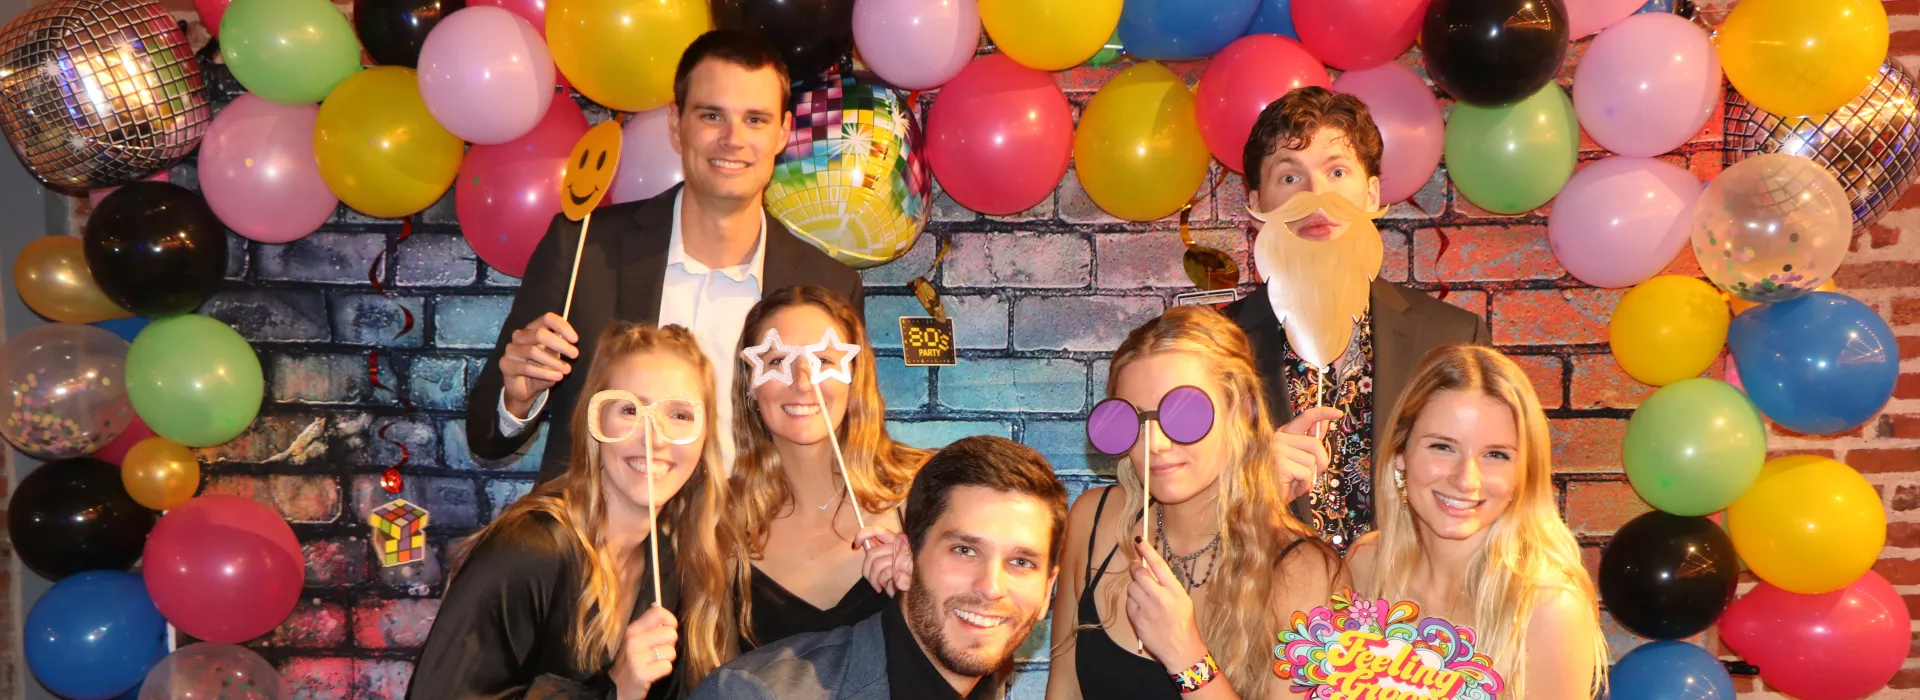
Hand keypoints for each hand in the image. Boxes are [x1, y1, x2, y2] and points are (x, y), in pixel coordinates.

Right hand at [501, 313, 578, 415]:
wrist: (525, 390)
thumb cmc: (542, 370)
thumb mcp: (554, 357)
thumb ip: (559, 347)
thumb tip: (569, 340)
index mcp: (533, 329)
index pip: (547, 319)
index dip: (562, 326)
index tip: (575, 340)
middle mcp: (520, 336)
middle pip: (540, 333)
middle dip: (560, 344)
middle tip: (575, 355)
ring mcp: (511, 349)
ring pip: (533, 351)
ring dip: (554, 361)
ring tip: (567, 370)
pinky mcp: (506, 364)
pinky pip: (527, 368)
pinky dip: (545, 373)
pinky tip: (557, 377)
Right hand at [610, 605, 677, 699]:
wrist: (617, 687)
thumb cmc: (631, 661)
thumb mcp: (634, 639)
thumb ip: (647, 624)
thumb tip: (658, 605)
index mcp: (633, 630)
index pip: (658, 612)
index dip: (670, 621)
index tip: (667, 629)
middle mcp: (633, 641)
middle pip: (671, 633)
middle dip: (669, 644)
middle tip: (658, 652)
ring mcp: (636, 658)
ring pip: (671, 652)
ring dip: (666, 659)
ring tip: (654, 662)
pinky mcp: (641, 674)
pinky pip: (667, 667)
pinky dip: (664, 671)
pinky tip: (653, 672)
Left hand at [856, 526, 910, 595]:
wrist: (920, 588)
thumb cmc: (904, 575)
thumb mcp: (890, 561)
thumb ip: (879, 551)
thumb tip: (866, 543)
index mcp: (896, 539)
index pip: (877, 530)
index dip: (862, 535)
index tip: (855, 545)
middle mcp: (900, 544)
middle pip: (872, 552)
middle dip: (866, 569)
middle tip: (868, 579)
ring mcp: (903, 554)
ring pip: (876, 564)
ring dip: (873, 579)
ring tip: (877, 586)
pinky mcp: (904, 566)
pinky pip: (885, 572)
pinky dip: (881, 582)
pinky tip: (884, 587)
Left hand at [1125, 539, 1207, 671]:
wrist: (1181, 649)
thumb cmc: (1184, 623)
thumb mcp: (1183, 600)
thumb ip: (1168, 584)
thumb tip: (1151, 568)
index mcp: (1175, 590)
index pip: (1158, 565)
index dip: (1147, 551)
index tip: (1138, 541)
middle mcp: (1160, 597)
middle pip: (1139, 573)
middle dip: (1135, 568)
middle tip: (1135, 567)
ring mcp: (1147, 609)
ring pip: (1131, 587)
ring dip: (1134, 587)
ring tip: (1143, 595)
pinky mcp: (1137, 619)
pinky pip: (1128, 603)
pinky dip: (1132, 602)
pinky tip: (1141, 608)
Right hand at [1273, 407, 1340, 501]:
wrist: (1261, 502)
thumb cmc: (1280, 483)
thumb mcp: (1297, 461)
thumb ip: (1309, 444)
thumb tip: (1324, 424)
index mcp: (1282, 435)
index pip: (1305, 417)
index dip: (1323, 413)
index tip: (1338, 414)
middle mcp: (1278, 438)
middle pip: (1315, 443)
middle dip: (1321, 462)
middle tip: (1314, 475)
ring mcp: (1277, 449)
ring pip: (1312, 461)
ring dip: (1310, 477)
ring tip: (1296, 483)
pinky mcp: (1280, 463)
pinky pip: (1306, 473)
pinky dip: (1304, 485)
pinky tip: (1293, 487)